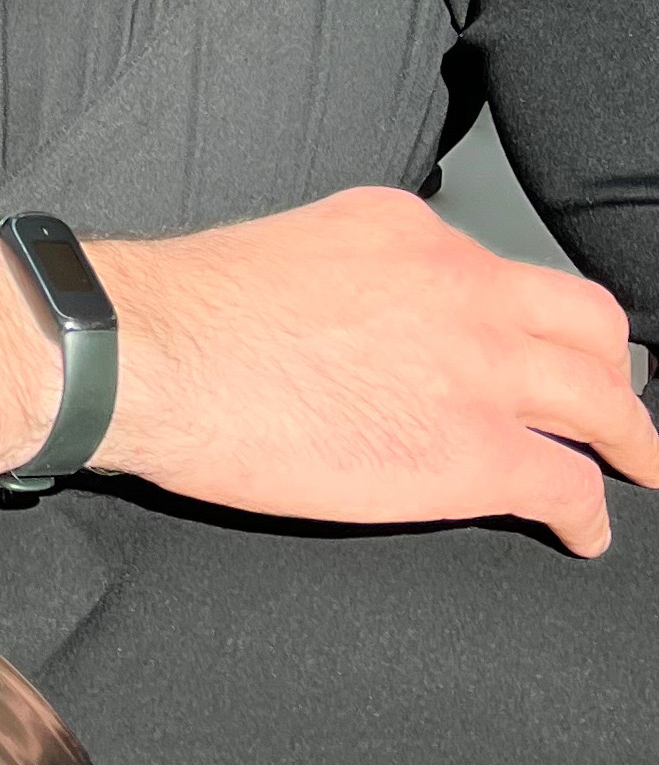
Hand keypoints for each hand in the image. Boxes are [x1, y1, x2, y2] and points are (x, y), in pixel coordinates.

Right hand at [100, 189, 658, 553]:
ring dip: (627, 440)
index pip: (498, 270)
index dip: (523, 320)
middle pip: (583, 324)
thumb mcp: (288, 252)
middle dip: (608, 368)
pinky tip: (585, 534)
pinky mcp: (474, 451)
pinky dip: (590, 516)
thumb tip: (356, 328)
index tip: (526, 346)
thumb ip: (349, 279)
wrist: (153, 351)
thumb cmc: (188, 312)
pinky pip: (569, 485)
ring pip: (603, 402)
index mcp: (405, 230)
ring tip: (635, 467)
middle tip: (614, 405)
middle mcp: (459, 282)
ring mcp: (477, 366)